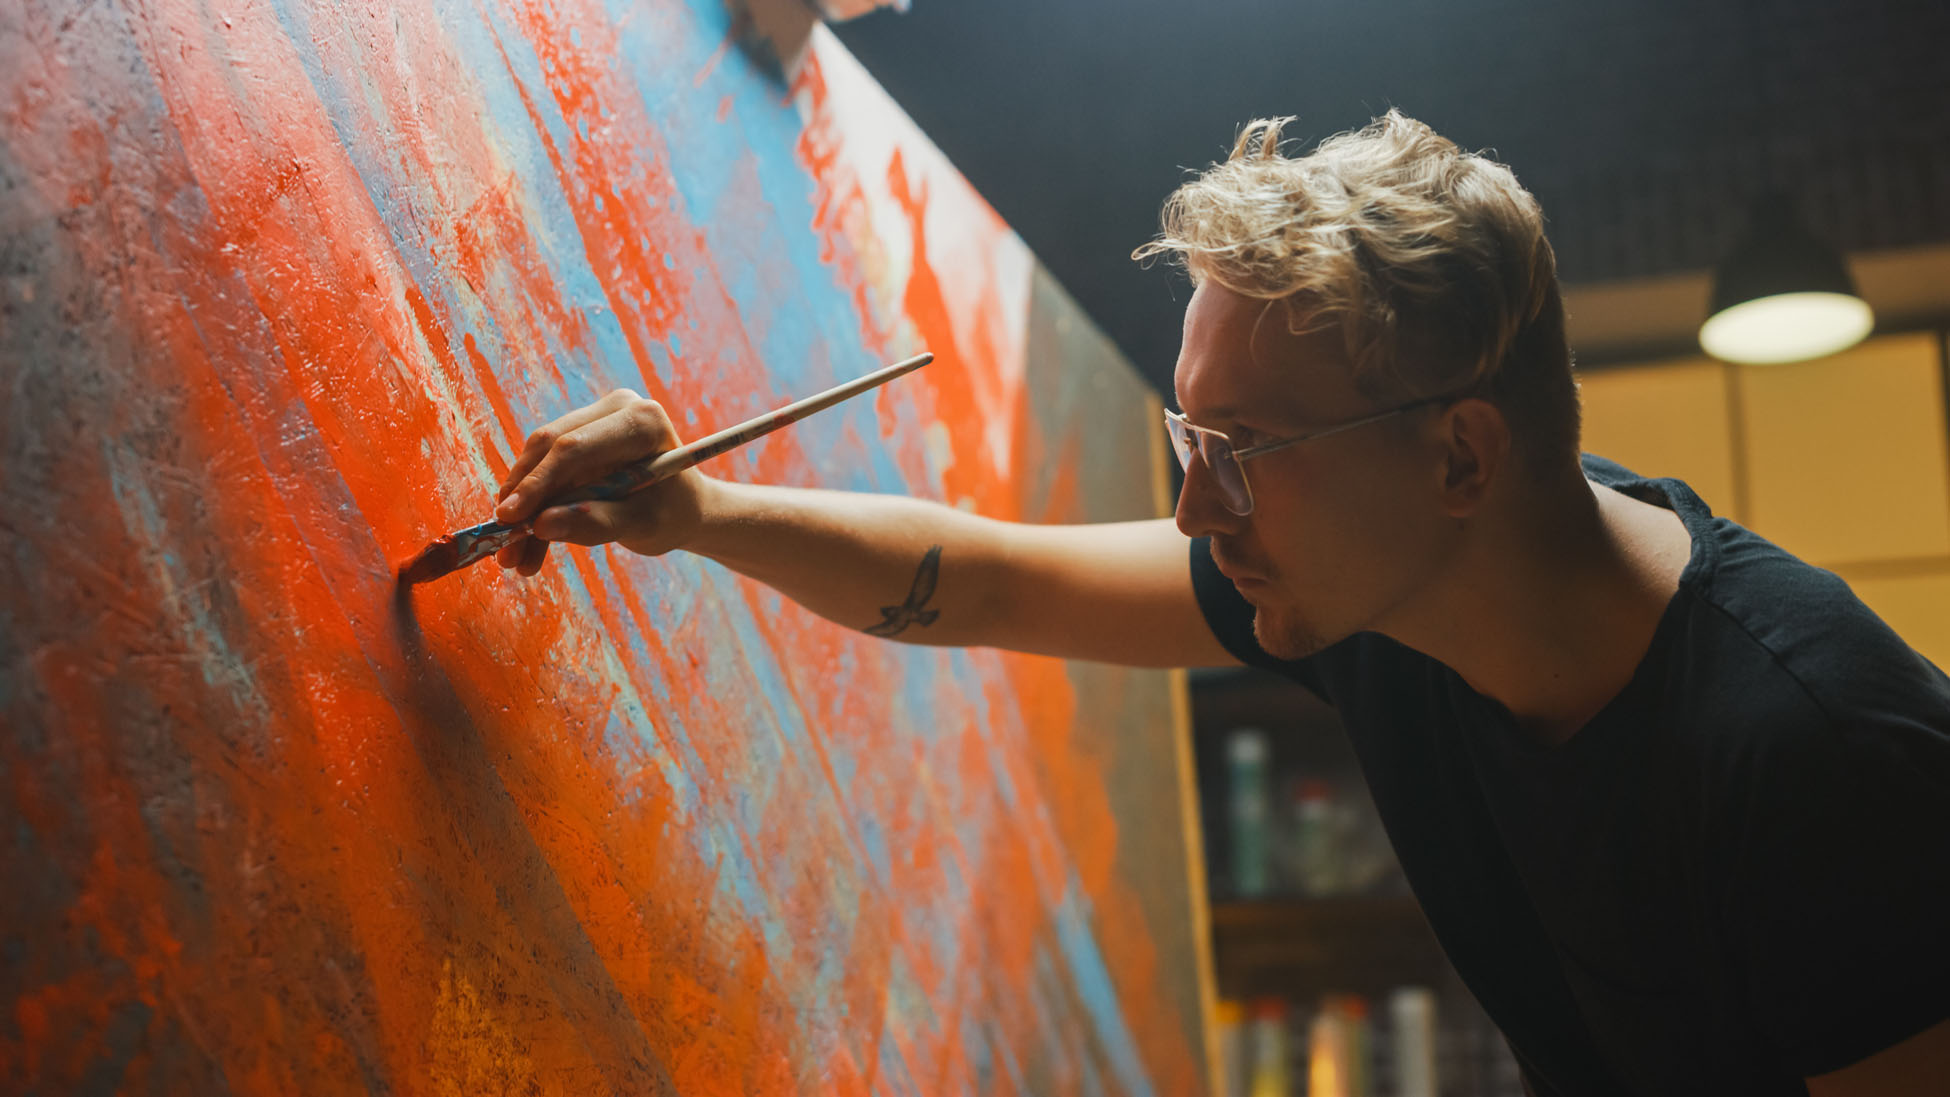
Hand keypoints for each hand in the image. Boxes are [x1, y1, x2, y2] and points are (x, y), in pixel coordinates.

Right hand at [491, 388, 715, 575]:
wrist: (684, 510)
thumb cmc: (674, 515)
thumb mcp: (644, 526)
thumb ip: (597, 523)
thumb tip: (541, 525)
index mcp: (641, 421)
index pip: (574, 449)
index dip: (537, 484)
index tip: (508, 519)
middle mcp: (614, 409)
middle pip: (549, 450)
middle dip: (522, 499)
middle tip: (501, 544)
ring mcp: (594, 420)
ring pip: (539, 462)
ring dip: (522, 510)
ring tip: (512, 559)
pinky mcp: (579, 439)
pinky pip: (544, 472)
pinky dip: (533, 510)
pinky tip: (525, 548)